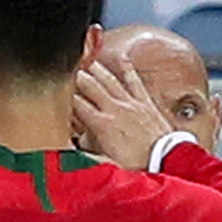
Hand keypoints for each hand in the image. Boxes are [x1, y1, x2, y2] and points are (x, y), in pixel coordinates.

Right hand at [73, 56, 167, 171]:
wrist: (165, 158)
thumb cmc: (137, 163)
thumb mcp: (105, 162)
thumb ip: (87, 152)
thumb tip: (72, 149)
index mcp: (102, 124)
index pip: (77, 105)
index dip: (65, 95)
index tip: (55, 89)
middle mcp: (114, 109)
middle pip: (90, 86)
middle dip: (77, 75)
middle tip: (66, 65)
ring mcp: (130, 103)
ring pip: (110, 80)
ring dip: (96, 68)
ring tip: (86, 58)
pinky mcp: (145, 102)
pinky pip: (134, 81)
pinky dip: (128, 68)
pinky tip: (122, 58)